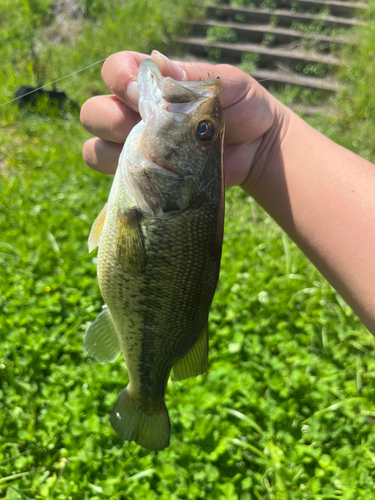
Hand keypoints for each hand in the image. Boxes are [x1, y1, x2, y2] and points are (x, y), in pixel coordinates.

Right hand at [80, 50, 289, 190]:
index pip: (113, 71)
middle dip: (111, 118)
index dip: (119, 79)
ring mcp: (138, 151)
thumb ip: (193, 76)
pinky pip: (119, 185)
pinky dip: (130, 182)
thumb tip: (161, 72)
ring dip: (116, 153)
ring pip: (96, 150)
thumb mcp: (224, 82)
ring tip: (154, 155)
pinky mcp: (147, 181)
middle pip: (93, 113)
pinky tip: (158, 178)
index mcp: (150, 86)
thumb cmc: (242, 106)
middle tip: (145, 126)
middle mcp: (134, 116)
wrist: (257, 147)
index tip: (142, 92)